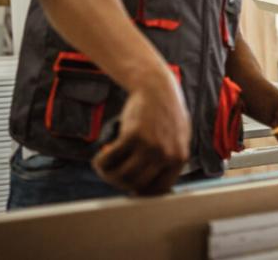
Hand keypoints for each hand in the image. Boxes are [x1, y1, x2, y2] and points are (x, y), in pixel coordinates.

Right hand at [91, 68, 190, 195]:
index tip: (131, 187)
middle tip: (112, 175)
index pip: (159, 190)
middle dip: (121, 183)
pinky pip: (110, 159)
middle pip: (137, 185)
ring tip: (103, 168)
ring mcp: (150, 146)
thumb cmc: (165, 112)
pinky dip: (100, 163)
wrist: (157, 86)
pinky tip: (98, 159)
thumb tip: (151, 187)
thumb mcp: (177, 137)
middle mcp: (166, 155)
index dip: (142, 192)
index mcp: (179, 158)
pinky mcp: (133, 135)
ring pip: (122, 176)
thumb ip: (168, 160)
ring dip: (108, 175)